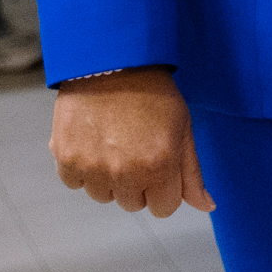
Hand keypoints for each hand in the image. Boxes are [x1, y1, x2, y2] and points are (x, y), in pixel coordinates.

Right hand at [52, 68, 210, 216]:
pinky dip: (82, 169)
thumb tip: (205, 207)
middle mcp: (125, 172)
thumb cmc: (153, 94)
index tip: (160, 167)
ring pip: (103, 195)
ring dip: (109, 178)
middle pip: (133, 204)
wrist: (112, 63)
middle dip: (138, 183)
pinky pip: (75, 183)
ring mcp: (92, 167)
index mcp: (159, 166)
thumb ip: (191, 174)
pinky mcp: (66, 158)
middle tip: (137, 149)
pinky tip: (93, 141)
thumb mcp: (183, 129)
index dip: (165, 189)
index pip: (164, 209)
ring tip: (114, 142)